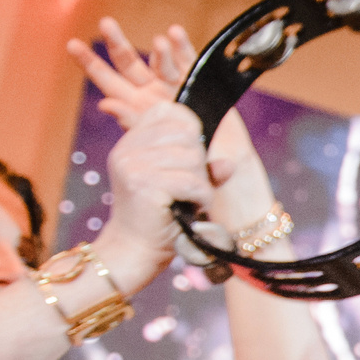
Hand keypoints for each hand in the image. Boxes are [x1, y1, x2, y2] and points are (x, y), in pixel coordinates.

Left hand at [69, 19, 273, 226]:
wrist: (216, 176)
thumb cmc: (182, 170)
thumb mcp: (153, 150)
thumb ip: (132, 123)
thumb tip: (106, 104)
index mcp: (135, 110)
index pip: (109, 85)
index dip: (91, 66)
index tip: (73, 47)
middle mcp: (152, 94)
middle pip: (129, 64)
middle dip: (116, 43)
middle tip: (106, 24)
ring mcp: (175, 88)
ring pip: (159, 61)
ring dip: (157, 50)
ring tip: (158, 43)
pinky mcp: (199, 85)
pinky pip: (189, 63)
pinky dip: (182, 49)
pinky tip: (174, 36)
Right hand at [98, 102, 213, 290]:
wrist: (134, 249)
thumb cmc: (159, 215)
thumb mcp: (181, 183)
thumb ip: (204, 168)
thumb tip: (230, 164)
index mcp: (132, 140)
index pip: (169, 111)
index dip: (190, 129)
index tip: (192, 155)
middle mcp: (128, 147)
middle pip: (187, 134)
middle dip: (199, 163)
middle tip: (188, 187)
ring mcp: (132, 164)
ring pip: (193, 158)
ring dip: (201, 184)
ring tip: (187, 200)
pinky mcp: (143, 183)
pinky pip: (193, 182)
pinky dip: (201, 198)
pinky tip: (190, 210)